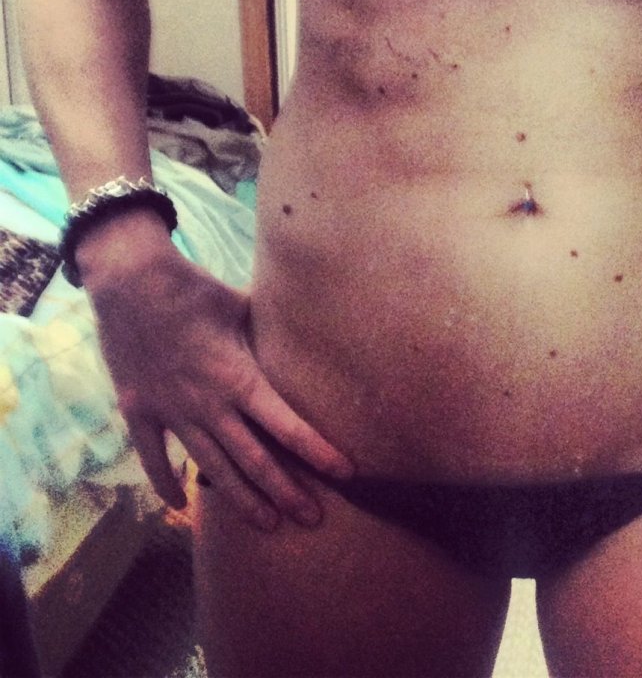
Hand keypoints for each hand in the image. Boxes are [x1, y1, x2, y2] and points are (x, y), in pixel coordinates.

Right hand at [82, 214, 354, 530]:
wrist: (131, 282)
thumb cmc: (196, 289)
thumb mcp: (244, 307)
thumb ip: (271, 332)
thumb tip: (308, 332)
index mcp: (239, 377)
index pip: (286, 425)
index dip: (317, 452)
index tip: (345, 473)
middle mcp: (207, 403)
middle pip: (253, 459)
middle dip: (286, 492)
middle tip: (314, 520)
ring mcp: (170, 412)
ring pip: (211, 467)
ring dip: (241, 499)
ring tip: (268, 524)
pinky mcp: (138, 411)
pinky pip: (154, 458)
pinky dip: (167, 484)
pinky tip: (181, 507)